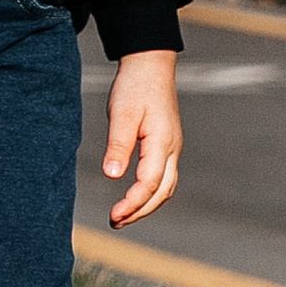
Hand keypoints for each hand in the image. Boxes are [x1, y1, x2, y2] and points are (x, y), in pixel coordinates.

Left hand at [101, 50, 180, 227]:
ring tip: (122, 216)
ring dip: (146, 205)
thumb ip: (119, 145)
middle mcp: (173, 148)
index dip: (132, 203)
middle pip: (161, 192)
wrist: (151, 64)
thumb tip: (113, 176)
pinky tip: (134, 196)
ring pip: (165, 187)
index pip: (149, 183)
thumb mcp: (122, 113)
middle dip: (140, 211)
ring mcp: (173, 147)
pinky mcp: (168, 144)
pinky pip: (164, 177)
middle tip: (115, 222)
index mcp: (162, 142)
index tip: (114, 215)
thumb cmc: (135, 86)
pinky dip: (150, 192)